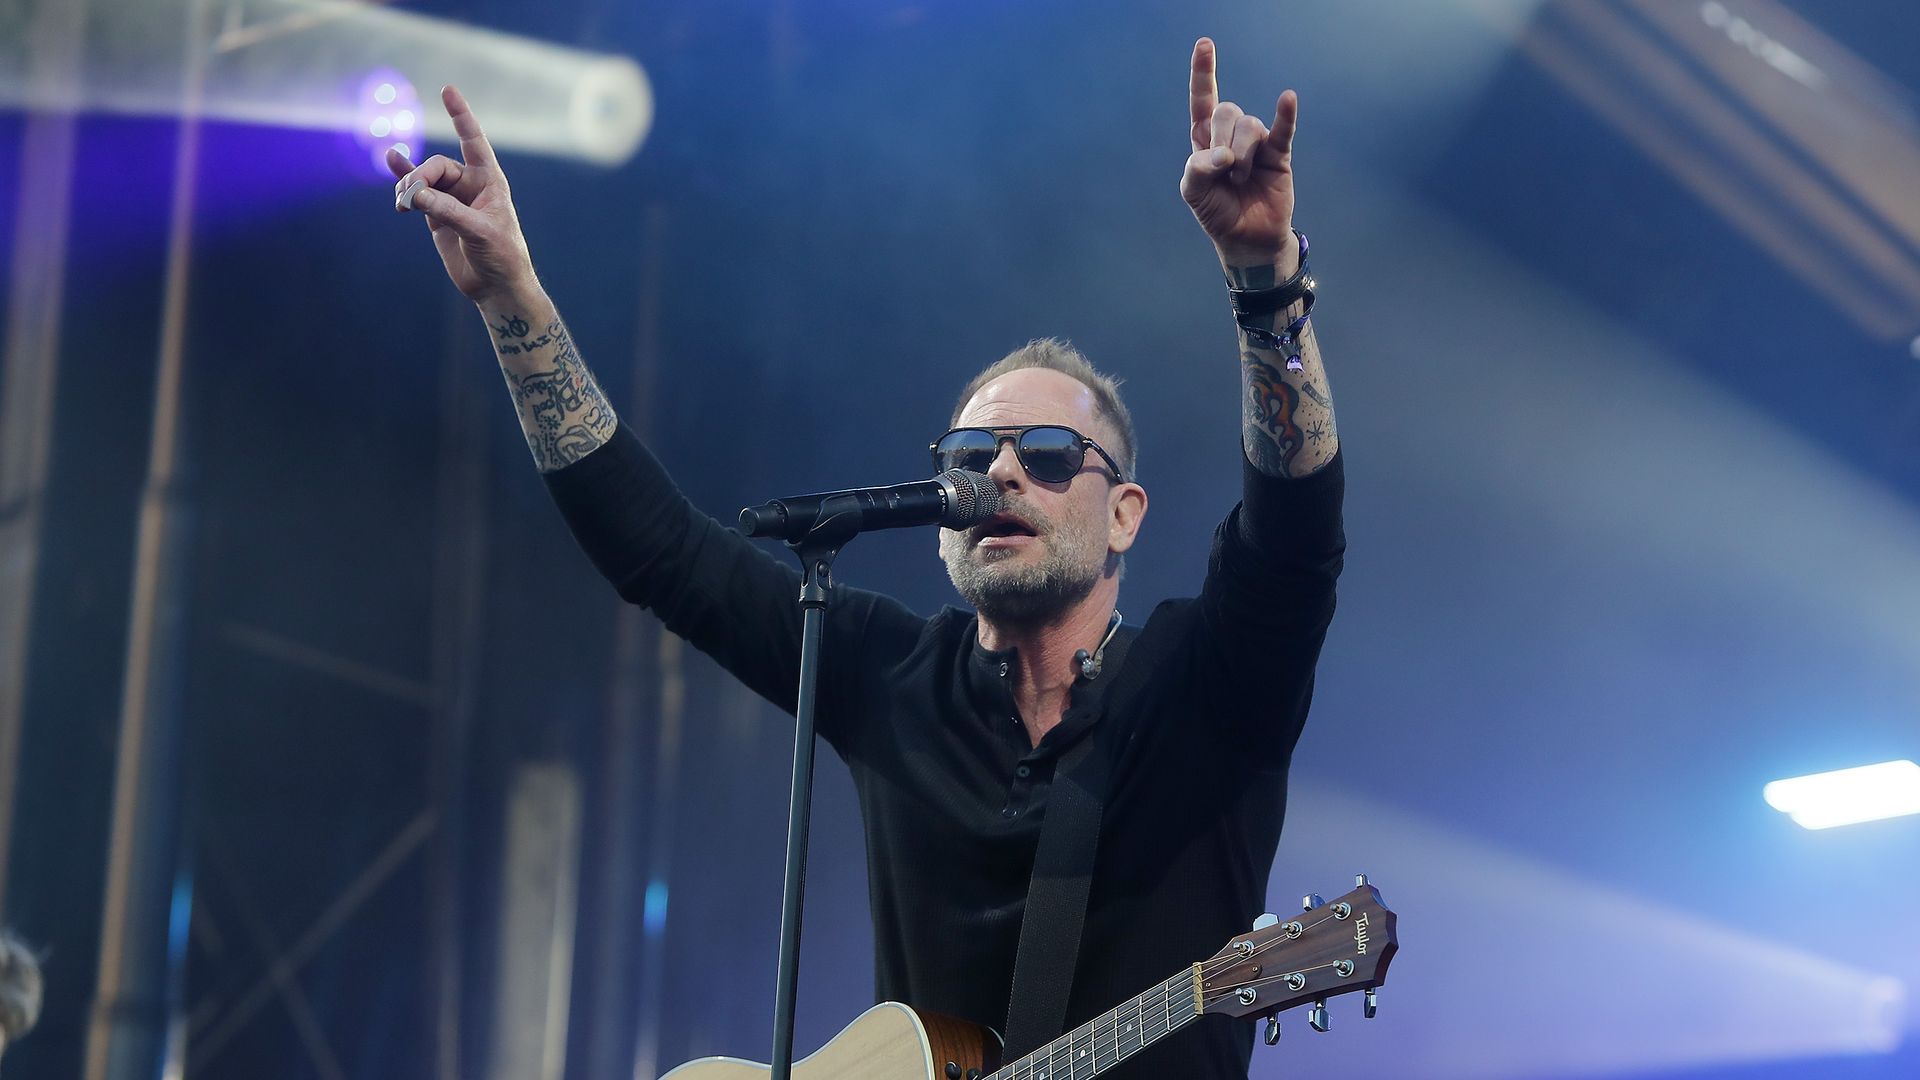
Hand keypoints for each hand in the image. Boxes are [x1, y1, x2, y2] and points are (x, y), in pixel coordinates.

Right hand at [389, 86, 537, 305]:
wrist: (495, 286)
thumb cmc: (501, 255)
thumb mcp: (479, 231)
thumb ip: (447, 211)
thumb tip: (413, 195)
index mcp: (489, 180)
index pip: (473, 141)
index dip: (461, 116)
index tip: (448, 90)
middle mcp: (470, 185)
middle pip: (436, 167)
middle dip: (419, 179)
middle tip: (409, 199)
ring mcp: (451, 198)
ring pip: (422, 180)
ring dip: (408, 187)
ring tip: (402, 203)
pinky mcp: (436, 214)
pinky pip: (415, 192)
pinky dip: (401, 179)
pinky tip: (391, 159)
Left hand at [1179, 38, 1299, 272]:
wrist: (1247, 239)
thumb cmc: (1217, 212)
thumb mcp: (1193, 193)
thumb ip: (1196, 170)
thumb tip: (1222, 156)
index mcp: (1205, 140)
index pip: (1203, 100)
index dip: (1203, 72)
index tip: (1205, 43)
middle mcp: (1231, 135)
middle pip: (1226, 112)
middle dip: (1222, 142)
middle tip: (1224, 172)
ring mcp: (1257, 142)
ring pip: (1249, 126)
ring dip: (1242, 157)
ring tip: (1240, 180)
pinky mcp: (1278, 153)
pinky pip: (1283, 129)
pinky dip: (1285, 114)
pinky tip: (1287, 99)